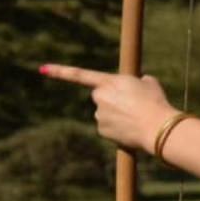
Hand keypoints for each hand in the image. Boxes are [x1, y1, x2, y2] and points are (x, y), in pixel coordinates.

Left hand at [38, 64, 176, 152]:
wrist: (157, 127)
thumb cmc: (156, 102)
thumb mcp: (149, 83)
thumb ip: (138, 82)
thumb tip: (139, 85)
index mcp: (108, 82)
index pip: (80, 75)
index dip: (60, 71)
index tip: (42, 69)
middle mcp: (99, 97)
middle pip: (101, 97)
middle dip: (113, 100)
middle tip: (133, 105)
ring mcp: (99, 115)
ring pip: (106, 114)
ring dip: (118, 115)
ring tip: (137, 118)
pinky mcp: (102, 131)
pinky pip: (108, 128)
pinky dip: (119, 129)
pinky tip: (132, 129)